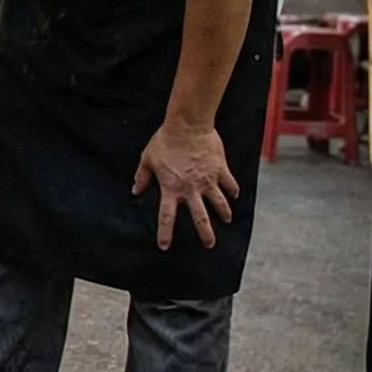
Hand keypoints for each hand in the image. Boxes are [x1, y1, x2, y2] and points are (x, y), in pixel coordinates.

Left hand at [133, 120, 237, 249]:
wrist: (188, 124)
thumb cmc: (165, 141)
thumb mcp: (148, 159)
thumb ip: (142, 177)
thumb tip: (136, 190)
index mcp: (171, 188)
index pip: (166, 216)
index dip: (165, 233)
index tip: (165, 246)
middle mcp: (191, 189)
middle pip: (200, 218)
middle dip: (206, 234)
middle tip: (209, 245)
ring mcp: (208, 180)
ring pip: (219, 203)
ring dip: (224, 214)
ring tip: (226, 221)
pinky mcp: (220, 169)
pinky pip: (230, 184)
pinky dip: (233, 191)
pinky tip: (235, 195)